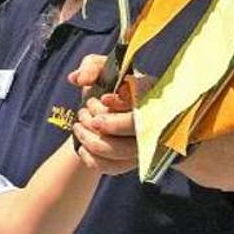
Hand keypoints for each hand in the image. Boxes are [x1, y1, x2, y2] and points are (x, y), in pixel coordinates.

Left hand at [67, 54, 143, 175]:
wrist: (110, 110)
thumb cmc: (110, 83)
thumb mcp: (103, 67)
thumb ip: (91, 66)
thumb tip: (79, 79)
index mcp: (153, 94)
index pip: (147, 103)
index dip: (124, 104)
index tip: (104, 98)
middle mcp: (155, 121)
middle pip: (138, 130)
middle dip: (108, 124)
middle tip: (85, 114)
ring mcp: (144, 145)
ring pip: (122, 151)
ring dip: (93, 139)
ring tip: (78, 125)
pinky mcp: (132, 161)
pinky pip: (113, 167)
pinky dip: (92, 159)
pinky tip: (82, 146)